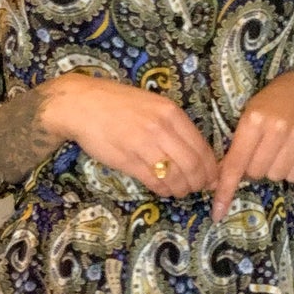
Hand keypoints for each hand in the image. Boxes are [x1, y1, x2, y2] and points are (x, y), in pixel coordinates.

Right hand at [44, 74, 219, 198]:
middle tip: (199, 188)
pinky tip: (165, 190)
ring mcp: (145, 145)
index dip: (210, 167)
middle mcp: (162, 128)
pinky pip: (155, 181)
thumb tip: (194, 149)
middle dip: (200, 182)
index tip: (212, 177)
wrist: (81, 105)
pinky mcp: (129, 160)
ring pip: (176, 176)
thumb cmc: (116, 103)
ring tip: (181, 191)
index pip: (201, 146)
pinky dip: (164, 190)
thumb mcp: (151, 105)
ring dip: (182, 188)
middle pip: (193, 164)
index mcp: (171, 112)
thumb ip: (172, 125)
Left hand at [210, 70, 293, 221]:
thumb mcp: (247, 117)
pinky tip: (290, 152)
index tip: (217, 212)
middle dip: (253, 168)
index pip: (236, 163)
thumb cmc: (270, 104)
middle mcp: (277, 129)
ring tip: (276, 150)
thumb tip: (217, 182)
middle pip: (256, 173)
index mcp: (254, 120)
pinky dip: (289, 170)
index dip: (225, 189)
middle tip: (259, 151)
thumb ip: (235, 148)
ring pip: (275, 176)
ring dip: (272, 169)